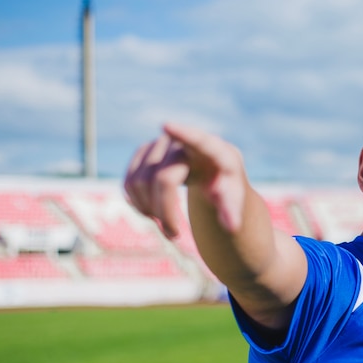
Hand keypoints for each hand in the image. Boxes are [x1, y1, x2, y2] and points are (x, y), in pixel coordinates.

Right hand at [124, 124, 245, 237]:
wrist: (211, 172)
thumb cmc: (225, 187)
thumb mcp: (233, 199)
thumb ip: (232, 211)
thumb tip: (231, 227)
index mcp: (214, 151)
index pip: (199, 140)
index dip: (183, 134)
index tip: (167, 126)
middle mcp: (184, 143)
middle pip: (163, 179)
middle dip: (165, 212)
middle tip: (175, 236)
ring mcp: (161, 145)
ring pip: (139, 181)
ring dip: (149, 211)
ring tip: (167, 225)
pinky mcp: (144, 152)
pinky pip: (129, 182)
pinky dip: (137, 203)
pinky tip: (153, 212)